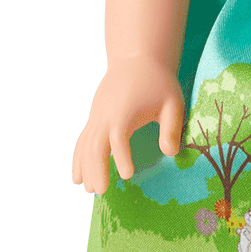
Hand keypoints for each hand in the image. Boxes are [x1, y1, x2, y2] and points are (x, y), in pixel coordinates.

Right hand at [72, 55, 184, 193]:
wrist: (136, 59)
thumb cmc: (158, 82)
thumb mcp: (172, 102)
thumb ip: (171, 127)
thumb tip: (170, 153)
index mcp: (125, 110)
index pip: (118, 136)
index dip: (121, 156)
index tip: (128, 175)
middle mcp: (106, 113)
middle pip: (95, 143)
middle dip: (96, 168)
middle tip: (101, 192)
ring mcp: (97, 115)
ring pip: (85, 143)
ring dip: (85, 167)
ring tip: (89, 190)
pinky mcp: (94, 117)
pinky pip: (82, 140)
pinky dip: (78, 158)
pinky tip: (77, 177)